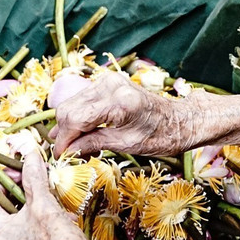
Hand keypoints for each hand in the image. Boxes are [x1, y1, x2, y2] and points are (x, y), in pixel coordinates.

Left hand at [0, 152, 95, 239]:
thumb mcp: (44, 205)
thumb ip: (32, 177)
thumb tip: (29, 153)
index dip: (7, 176)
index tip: (26, 170)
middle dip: (16, 188)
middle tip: (35, 179)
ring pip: (7, 214)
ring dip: (24, 201)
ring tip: (44, 194)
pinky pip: (15, 227)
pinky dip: (28, 216)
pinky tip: (46, 212)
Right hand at [52, 70, 198, 157]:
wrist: (180, 120)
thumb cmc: (160, 136)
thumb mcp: (126, 145)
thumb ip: (94, 143)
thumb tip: (67, 151)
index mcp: (119, 102)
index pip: (76, 119)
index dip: (64, 140)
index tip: (60, 158)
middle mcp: (110, 85)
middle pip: (69, 109)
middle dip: (64, 134)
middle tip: (68, 155)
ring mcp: (107, 81)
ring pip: (72, 104)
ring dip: (69, 126)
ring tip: (75, 147)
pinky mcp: (107, 82)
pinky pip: (82, 100)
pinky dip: (78, 117)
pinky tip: (81, 134)